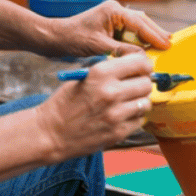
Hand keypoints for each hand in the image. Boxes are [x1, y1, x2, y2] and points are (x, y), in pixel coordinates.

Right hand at [34, 51, 154, 159]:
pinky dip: (133, 118)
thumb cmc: (64, 103)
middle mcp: (111, 92)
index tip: (142, 69)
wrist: (49, 133)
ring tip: (126, 103)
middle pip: (146, 83)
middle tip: (134, 87)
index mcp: (101, 73)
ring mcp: (116, 114)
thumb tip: (135, 65)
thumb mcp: (83, 77)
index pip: (140, 62)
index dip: (143, 65)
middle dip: (142, 84)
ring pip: (146, 103)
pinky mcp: (118, 132)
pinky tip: (121, 117)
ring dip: (139, 102)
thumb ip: (109, 70)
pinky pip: (139, 120)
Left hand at [44, 0, 173, 58]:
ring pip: (137, 26)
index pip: (139, 23)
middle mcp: (116, 10)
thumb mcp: (98, 47)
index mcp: (114, 11)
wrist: (55, 37)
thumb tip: (142, 56)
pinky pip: (129, 31)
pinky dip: (139, 39)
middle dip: (156, 33)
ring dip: (149, 36)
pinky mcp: (111, 25)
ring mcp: (114, 17)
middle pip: (142, 21)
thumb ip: (121, 51)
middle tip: (170, 43)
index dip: (154, 35)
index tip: (166, 44)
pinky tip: (146, 47)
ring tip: (163, 44)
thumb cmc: (72, 39)